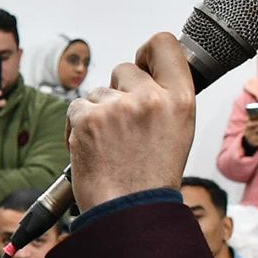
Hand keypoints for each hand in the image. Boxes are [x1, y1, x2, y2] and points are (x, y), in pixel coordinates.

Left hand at [64, 33, 196, 212]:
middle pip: (124, 69)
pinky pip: (77, 107)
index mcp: (180, 100)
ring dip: (99, 113)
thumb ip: (166, 99)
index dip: (149, 51)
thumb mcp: (178, 132)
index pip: (165, 45)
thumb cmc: (151, 178)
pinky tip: (93, 148)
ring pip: (99, 92)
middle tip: (124, 126)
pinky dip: (79, 125)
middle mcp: (150, 98)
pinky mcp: (87, 117)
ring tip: (111, 146)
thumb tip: (147, 72)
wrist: (128, 212)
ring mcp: (117, 106)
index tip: (143, 61)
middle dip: (120, 92)